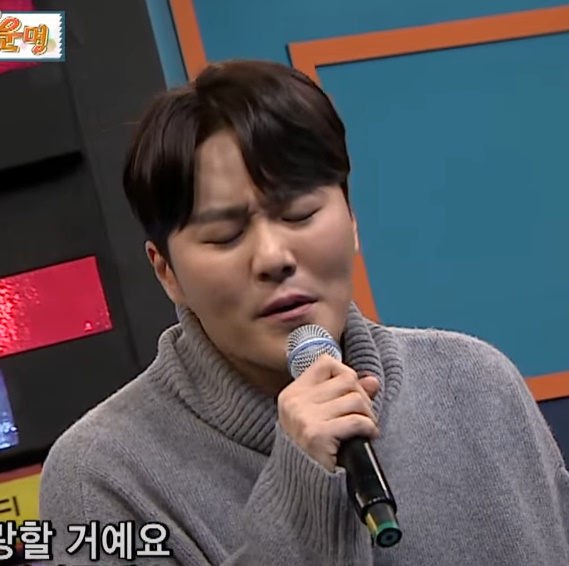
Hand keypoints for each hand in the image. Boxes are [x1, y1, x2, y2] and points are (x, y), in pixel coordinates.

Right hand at [277, 354, 379, 471]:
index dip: (346, 373)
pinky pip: (356, 420)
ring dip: (368, 414)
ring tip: (365, 428)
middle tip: (364, 416)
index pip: (325, 363)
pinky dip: (369, 428)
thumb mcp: (322, 418)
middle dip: (363, 396)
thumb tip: (372, 380)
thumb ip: (344, 396)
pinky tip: (367, 436)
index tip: (352, 393)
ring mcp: (303, 417)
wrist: (302, 489)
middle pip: (346, 379)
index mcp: (292, 394)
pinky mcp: (316, 435)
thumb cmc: (313, 452)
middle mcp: (295, 402)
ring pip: (354, 398)